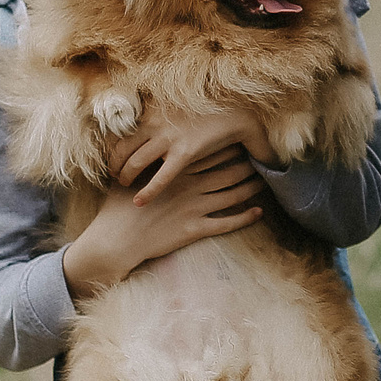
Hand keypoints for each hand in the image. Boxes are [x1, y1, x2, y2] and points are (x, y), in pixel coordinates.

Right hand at [61, 147, 265, 301]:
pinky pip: (227, 223)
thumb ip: (141, 161)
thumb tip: (141, 147)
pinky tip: (258, 212)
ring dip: (249, 188)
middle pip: (226, 172)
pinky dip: (244, 218)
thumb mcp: (128, 176)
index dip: (227, 148)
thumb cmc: (118, 207)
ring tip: (263, 182)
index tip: (240, 141)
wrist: (117, 239)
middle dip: (245, 165)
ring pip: (232, 195)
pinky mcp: (195, 229)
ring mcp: (195, 208)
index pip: (209, 155)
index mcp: (176, 171)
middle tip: (259, 159)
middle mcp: (190, 186)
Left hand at [109, 108, 278, 199]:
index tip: (112, 156)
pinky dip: (147, 191)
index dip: (112, 146)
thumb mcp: (177, 105)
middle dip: (114, 164)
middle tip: (114, 175)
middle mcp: (157, 124)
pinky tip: (139, 202)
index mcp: (153, 111)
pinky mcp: (184, 153)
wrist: (237, 109)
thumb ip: (159, 115)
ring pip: (133, 162)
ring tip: (124, 185)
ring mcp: (169, 138)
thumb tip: (143, 117)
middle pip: (121, 147)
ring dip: (124, 176)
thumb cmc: (210, 108)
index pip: (121, 129)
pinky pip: (160, 177)